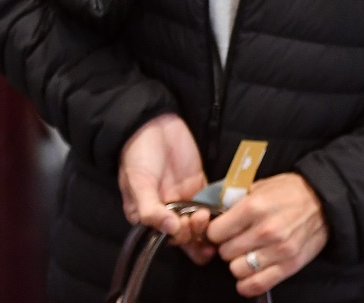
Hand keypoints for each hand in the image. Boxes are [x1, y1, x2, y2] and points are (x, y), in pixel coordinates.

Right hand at [118, 114, 214, 263]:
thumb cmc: (138, 156)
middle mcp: (167, 211)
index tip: (185, 225)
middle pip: (186, 233)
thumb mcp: (138, 183)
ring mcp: (184, 198)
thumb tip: (170, 229)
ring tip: (206, 214)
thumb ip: (151, 209)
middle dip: (194, 232)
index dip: (178, 237)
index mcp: (148, 216)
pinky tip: (225, 210)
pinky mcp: (199, 185)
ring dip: (206, 225)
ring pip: (200, 222)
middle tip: (200, 218)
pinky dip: (218, 208)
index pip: (166, 237)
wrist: (153, 125)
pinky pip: (211, 202)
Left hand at [208, 173, 327, 296]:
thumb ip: (236, 201)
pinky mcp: (290, 265)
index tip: (222, 230)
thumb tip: (213, 214)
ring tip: (248, 253)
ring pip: (237, 270)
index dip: (216, 231)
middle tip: (238, 239)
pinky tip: (250, 272)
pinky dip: (248, 283)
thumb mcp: (261, 186)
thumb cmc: (291, 191)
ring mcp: (279, 249)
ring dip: (239, 263)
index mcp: (255, 206)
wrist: (325, 199)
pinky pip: (257, 285)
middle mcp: (266, 230)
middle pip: (225, 252)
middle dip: (228, 246)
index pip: (215, 232)